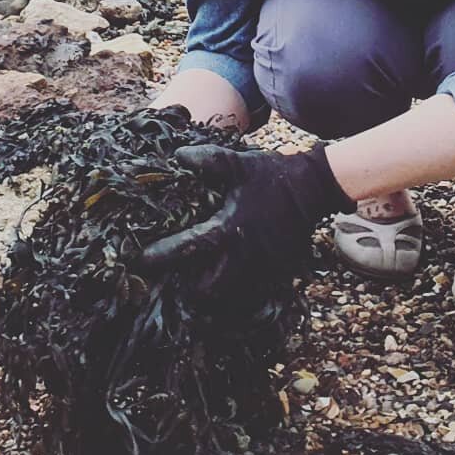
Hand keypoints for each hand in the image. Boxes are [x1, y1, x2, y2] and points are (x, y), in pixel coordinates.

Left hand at [137, 142, 353, 296]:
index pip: (188, 249)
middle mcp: (243, 257)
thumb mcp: (239, 164)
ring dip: (210, 295)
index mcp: (229, 229)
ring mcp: (261, 270)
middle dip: (187, 289)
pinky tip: (225, 283)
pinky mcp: (275, 275)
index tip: (141, 260)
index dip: (161, 256)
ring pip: (227, 297)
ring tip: (195, 286)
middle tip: (174, 280)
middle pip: (206, 290)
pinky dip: (233, 294)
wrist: (313, 188)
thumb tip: (177, 157)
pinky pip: (249, 295)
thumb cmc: (272, 176)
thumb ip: (209, 161)